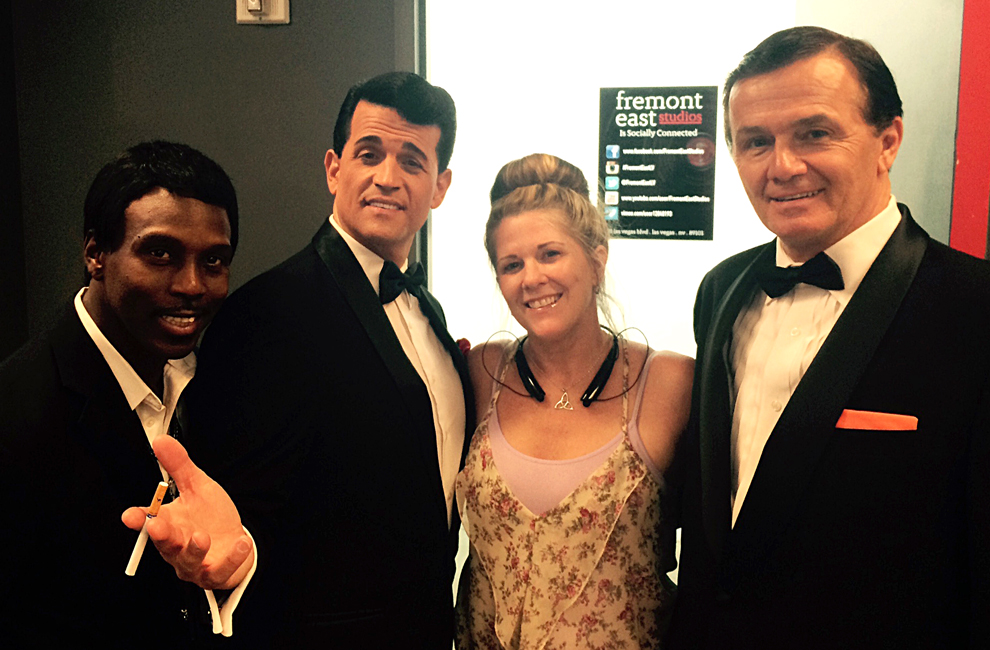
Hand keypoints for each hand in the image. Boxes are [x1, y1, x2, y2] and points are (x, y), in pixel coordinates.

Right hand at [122, 435, 253, 589]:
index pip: (147, 523)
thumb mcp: (197, 486)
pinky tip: (241, 542)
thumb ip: (179, 466)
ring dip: (193, 550)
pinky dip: (232, 558)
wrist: (234, 540)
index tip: (130, 515)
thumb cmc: (210, 516)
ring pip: (189, 561)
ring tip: (201, 536)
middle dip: (160, 536)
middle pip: (165, 544)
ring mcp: (195, 563)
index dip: (137, 519)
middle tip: (156, 525)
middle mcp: (177, 547)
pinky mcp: (215, 574)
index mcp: (169, 524)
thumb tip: (161, 441)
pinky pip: (220, 571)